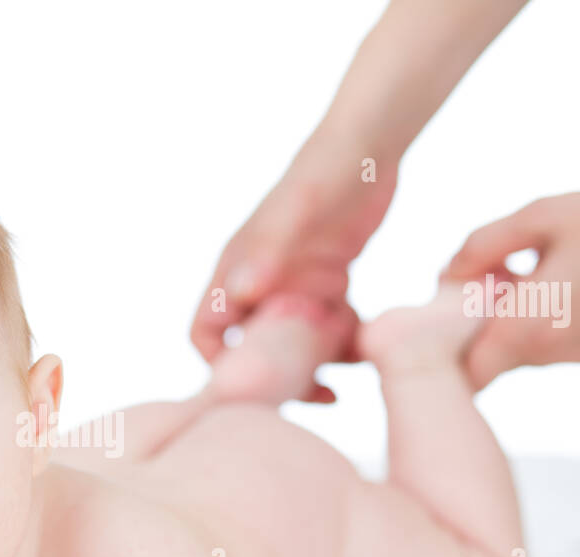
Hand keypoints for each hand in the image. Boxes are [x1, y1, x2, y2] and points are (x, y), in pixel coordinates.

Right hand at [189, 135, 396, 401]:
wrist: (374, 137)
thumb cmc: (328, 166)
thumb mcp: (298, 206)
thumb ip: (268, 247)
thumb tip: (241, 294)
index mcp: (238, 269)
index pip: (206, 332)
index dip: (220, 366)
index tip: (258, 388)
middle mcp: (261, 283)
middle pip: (255, 350)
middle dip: (280, 377)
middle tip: (319, 397)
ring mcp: (296, 284)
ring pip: (296, 345)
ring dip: (320, 364)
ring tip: (351, 373)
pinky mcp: (329, 281)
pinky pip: (332, 328)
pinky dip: (349, 343)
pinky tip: (373, 345)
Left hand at [441, 186, 579, 388]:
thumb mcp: (540, 216)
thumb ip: (482, 246)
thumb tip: (446, 273)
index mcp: (528, 327)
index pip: (466, 373)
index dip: (444, 349)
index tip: (445, 311)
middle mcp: (551, 353)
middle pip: (487, 357)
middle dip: (474, 322)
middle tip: (484, 275)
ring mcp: (577, 354)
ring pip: (516, 349)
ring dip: (506, 316)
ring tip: (524, 268)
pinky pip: (547, 341)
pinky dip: (536, 317)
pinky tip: (553, 275)